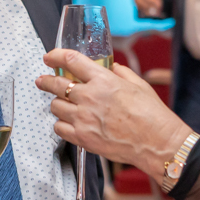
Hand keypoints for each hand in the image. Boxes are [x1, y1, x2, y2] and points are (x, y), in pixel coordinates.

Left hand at [35, 49, 189, 182]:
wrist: (157, 143)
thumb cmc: (152, 115)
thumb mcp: (138, 85)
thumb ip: (121, 73)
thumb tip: (112, 68)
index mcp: (103, 80)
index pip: (71, 61)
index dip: (56, 56)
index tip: (50, 57)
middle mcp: (89, 97)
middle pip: (56, 84)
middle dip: (46, 80)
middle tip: (42, 80)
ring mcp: (83, 119)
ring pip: (55, 106)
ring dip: (56, 103)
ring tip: (61, 104)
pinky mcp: (83, 138)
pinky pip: (59, 128)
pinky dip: (61, 124)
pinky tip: (67, 122)